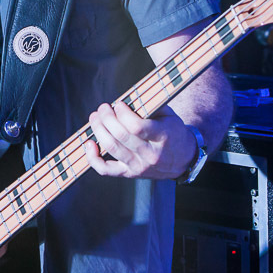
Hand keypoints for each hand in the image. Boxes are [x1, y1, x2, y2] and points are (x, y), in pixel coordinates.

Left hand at [82, 100, 197, 179]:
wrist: (183, 160)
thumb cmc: (173, 132)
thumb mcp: (168, 116)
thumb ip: (150, 106)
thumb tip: (126, 98)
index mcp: (162, 137)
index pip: (136, 126)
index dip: (122, 113)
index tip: (118, 104)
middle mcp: (150, 154)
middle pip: (120, 136)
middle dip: (106, 118)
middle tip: (103, 108)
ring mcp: (139, 166)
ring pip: (111, 148)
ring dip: (98, 130)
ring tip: (95, 117)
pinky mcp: (130, 174)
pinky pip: (106, 169)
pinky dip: (93, 158)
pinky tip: (89, 144)